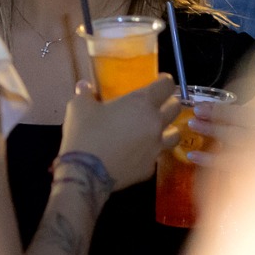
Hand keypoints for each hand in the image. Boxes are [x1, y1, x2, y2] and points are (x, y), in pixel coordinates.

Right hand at [59, 75, 178, 190]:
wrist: (85, 174)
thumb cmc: (85, 134)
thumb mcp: (79, 107)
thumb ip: (86, 94)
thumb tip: (84, 86)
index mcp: (142, 103)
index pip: (167, 85)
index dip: (165, 81)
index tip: (159, 81)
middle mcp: (155, 123)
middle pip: (175, 108)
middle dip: (169, 103)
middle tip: (156, 105)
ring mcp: (155, 148)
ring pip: (174, 135)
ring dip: (167, 129)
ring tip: (153, 130)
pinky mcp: (149, 168)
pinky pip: (155, 156)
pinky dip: (149, 153)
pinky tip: (137, 153)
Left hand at [188, 49, 254, 167]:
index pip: (239, 115)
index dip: (218, 111)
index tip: (199, 107)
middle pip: (234, 134)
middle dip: (212, 128)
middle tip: (191, 121)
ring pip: (234, 156)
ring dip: (211, 154)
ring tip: (191, 151)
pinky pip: (236, 170)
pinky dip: (216, 165)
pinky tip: (198, 160)